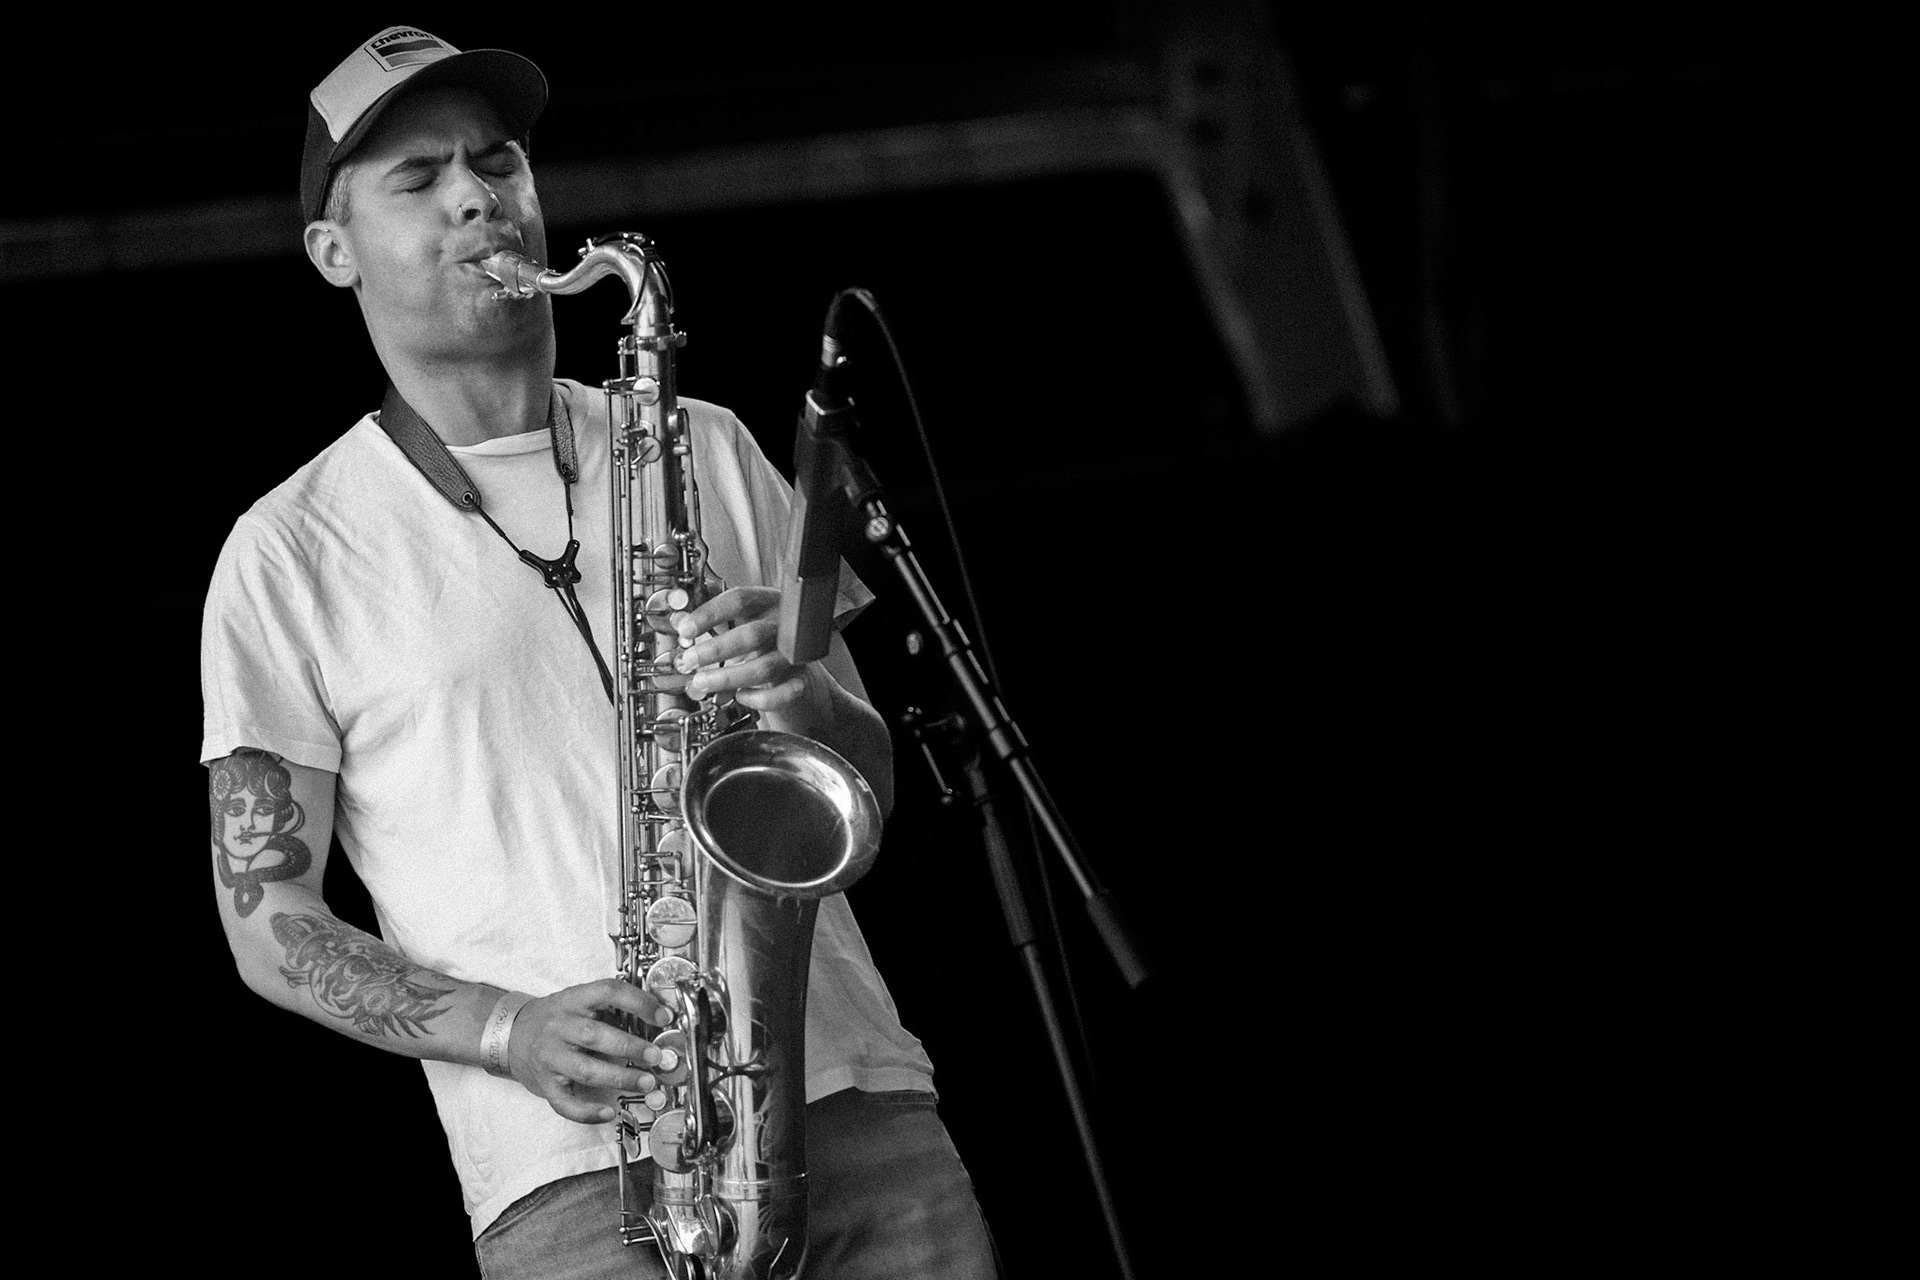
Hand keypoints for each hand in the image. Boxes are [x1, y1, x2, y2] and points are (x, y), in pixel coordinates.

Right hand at [505, 978, 673, 1124]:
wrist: (512, 1034)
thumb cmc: (556, 1019)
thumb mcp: (579, 1001)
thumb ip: (611, 1007)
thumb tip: (658, 1017)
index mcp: (573, 1000)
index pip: (607, 992)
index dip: (638, 1002)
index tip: (663, 1015)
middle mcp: (558, 1027)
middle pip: (595, 1036)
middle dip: (630, 1047)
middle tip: (657, 1056)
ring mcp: (549, 1057)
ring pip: (585, 1070)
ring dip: (619, 1077)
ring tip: (646, 1082)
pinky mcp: (545, 1084)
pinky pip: (565, 1103)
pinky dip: (587, 1111)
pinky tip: (608, 1113)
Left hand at [673, 586, 825, 717]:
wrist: (792, 657)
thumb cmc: (758, 636)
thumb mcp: (736, 620)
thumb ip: (709, 621)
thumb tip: (677, 621)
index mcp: (766, 602)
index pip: (739, 600)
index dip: (709, 614)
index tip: (686, 630)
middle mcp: (783, 626)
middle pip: (752, 635)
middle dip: (715, 650)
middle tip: (689, 660)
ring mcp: (793, 654)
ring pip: (764, 668)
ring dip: (728, 678)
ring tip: (702, 682)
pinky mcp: (800, 679)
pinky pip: (782, 694)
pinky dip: (758, 699)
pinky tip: (740, 696)